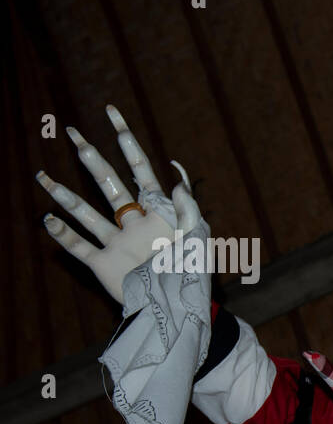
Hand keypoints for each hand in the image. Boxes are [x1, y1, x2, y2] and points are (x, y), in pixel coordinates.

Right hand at [37, 104, 202, 305]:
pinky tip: (47, 218)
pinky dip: (62, 234)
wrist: (179, 310)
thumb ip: (189, 205)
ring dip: (64, 195)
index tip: (112, 114)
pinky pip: (79, 247)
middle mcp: (133, 223)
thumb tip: (176, 175)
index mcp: (158, 213)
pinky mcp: (104, 265)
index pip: (140, 169)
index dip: (127, 142)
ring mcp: (117, 243)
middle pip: (108, 185)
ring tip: (42, 176)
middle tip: (72, 133)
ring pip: (86, 213)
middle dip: (91, 158)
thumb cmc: (194, 275)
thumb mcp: (198, 236)